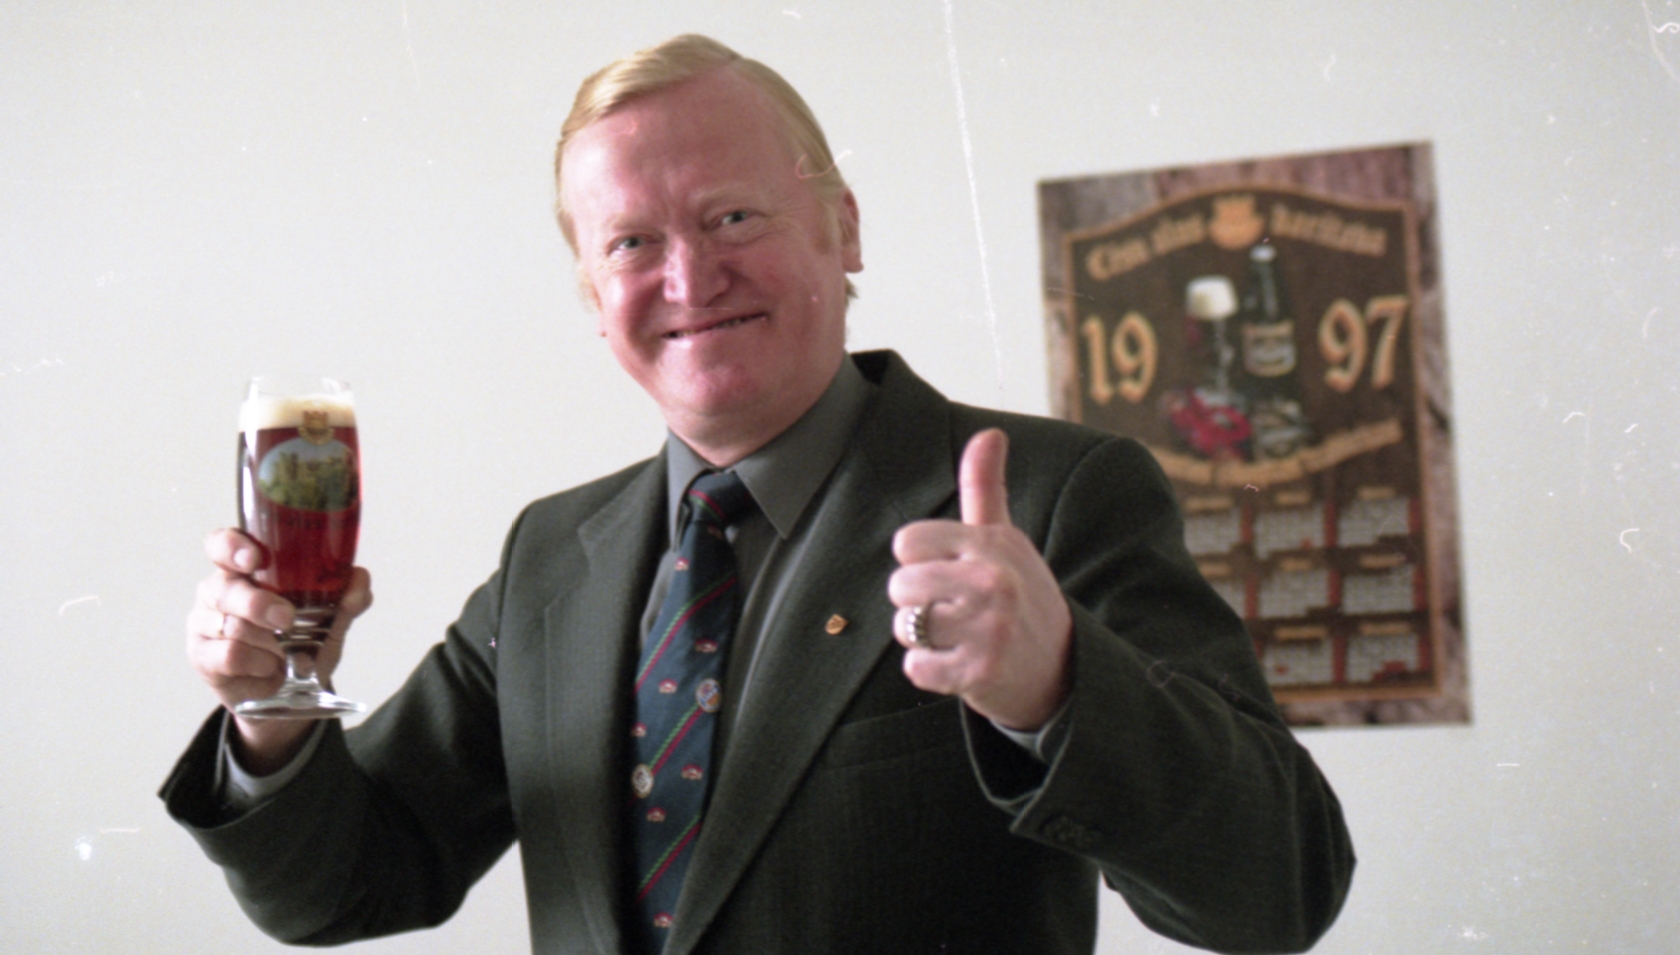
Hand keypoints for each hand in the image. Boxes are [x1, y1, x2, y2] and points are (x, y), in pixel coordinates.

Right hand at [185, 529, 371, 770]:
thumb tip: (360, 577)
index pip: (223, 545)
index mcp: (244, 571)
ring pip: (230, 624)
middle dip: (258, 604)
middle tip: (287, 618)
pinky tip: (269, 666)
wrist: (287, 698)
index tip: (254, 559)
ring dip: (267, 641)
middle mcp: (218, 591)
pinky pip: (230, 654)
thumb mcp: (329, 624)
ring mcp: (204, 623)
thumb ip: (346, 600)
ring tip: (286, 651)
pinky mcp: (201, 655)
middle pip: (225, 588)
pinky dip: (259, 662)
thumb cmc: (300, 647)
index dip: (232, 547)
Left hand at [888, 429, 1072, 730]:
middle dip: (917, 604)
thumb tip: (990, 432)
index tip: (949, 574)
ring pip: (906, 626)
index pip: (907, 542)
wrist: (1060, 668)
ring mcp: (989, 626)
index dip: (919, 562)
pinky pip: (917, 669)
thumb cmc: (1021, 595)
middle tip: (955, 612)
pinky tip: (960, 664)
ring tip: (958, 637)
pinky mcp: (981, 670)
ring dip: (923, 639)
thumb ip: (985, 486)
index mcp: (992, 543)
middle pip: (900, 586)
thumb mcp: (1006, 539)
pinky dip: (930, 672)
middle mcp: (992, 580)